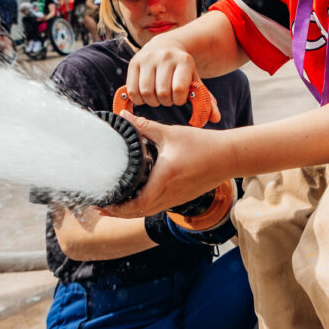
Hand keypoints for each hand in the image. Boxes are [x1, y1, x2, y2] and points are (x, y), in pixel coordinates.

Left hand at [98, 112, 230, 216]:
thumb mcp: (171, 133)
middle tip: (100, 204)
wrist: (228, 156)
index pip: (136, 204)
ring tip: (114, 203)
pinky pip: (157, 207)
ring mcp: (177, 199)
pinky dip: (143, 207)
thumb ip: (145, 126)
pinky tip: (135, 199)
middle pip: (138, 213)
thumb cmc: (202, 144)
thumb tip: (123, 115)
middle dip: (118, 212)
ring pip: (147, 212)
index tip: (101, 201)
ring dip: (130, 211)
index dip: (117, 207)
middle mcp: (170, 193)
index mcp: (164, 178)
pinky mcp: (182, 198)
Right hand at [125, 36, 220, 121]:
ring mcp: (148, 59)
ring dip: (152, 101)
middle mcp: (165, 57)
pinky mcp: (134, 63)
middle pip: (162, 93)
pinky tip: (146, 95)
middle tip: (168, 98)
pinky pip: (133, 90)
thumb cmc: (182, 70)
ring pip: (146, 92)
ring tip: (157, 97)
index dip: (178, 100)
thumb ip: (205, 100)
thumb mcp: (195, 80)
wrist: (165, 46)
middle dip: (166, 102)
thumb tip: (216, 118)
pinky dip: (139, 99)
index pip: (179, 89)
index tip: (179, 98)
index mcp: (184, 61)